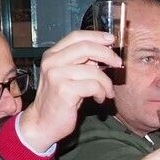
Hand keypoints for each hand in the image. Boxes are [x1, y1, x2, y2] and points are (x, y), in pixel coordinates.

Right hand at [18, 30, 119, 151]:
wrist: (42, 123)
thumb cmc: (59, 100)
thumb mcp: (67, 76)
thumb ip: (80, 63)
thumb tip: (102, 54)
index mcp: (52, 55)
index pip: (76, 36)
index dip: (96, 36)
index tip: (111, 40)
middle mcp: (52, 62)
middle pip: (86, 47)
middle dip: (107, 54)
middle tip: (117, 63)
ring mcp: (56, 75)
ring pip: (93, 70)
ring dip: (106, 82)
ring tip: (107, 92)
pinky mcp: (64, 90)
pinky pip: (93, 86)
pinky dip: (101, 93)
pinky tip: (99, 99)